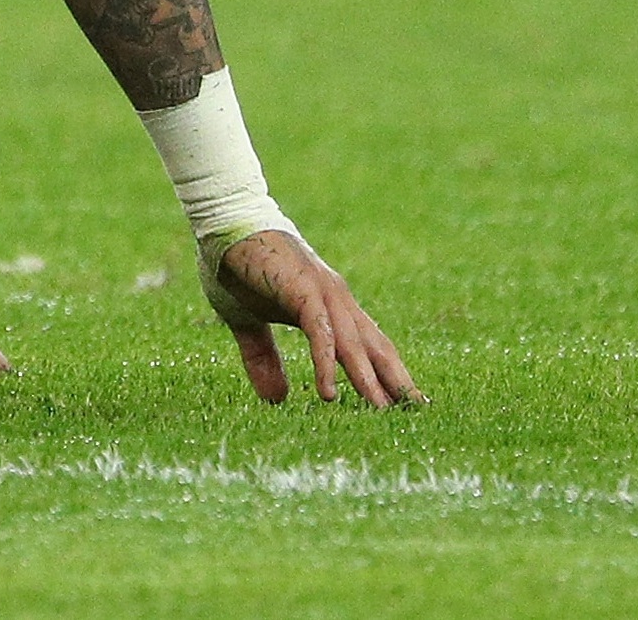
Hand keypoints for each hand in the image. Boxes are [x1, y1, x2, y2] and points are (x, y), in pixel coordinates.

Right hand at [202, 229, 421, 407]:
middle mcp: (335, 299)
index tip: (405, 407)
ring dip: (369, 380)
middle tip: (415, 415)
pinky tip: (327, 393)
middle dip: (395, 382)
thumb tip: (276, 400)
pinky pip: (321, 332)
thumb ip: (264, 358)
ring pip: (354, 344)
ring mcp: (322, 292)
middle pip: (376, 347)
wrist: (221, 222)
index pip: (369, 346)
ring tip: (382, 413)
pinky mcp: (302, 290)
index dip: (388, 375)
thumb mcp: (250, 323)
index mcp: (329, 305)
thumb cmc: (236, 267)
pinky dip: (327, 362)